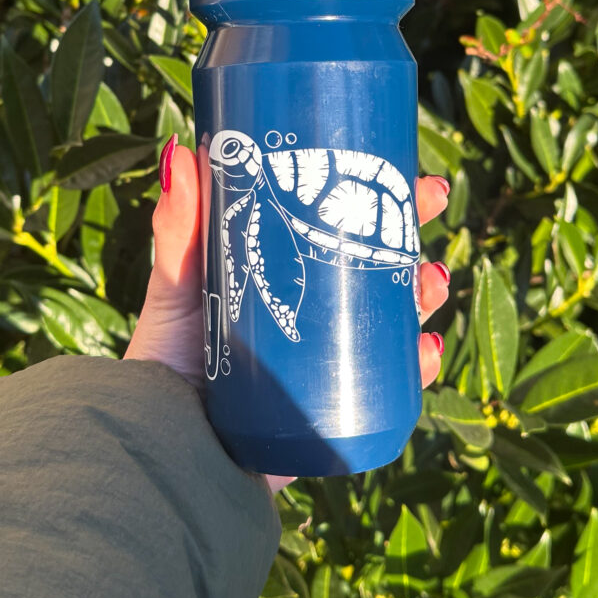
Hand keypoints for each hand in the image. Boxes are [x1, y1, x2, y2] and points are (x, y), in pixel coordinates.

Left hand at [125, 135, 450, 488]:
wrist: (169, 449)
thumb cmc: (165, 362)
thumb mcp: (176, 283)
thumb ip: (177, 225)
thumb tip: (182, 148)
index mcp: (281, 276)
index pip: (336, 226)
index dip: (373, 196)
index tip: (401, 165)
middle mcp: (313, 315)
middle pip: (377, 264)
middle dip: (412, 230)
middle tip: (433, 198)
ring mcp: (330, 362)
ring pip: (394, 318)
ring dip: (424, 292)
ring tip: (431, 280)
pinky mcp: (339, 408)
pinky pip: (393, 385)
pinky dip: (416, 365)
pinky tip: (424, 349)